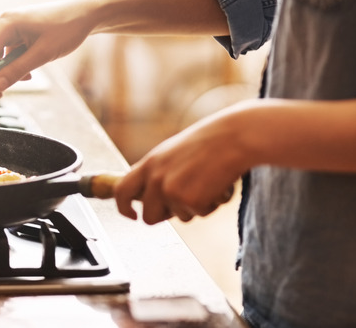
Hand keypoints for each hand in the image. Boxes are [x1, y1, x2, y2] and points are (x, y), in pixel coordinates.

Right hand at [0, 0, 99, 97]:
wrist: (85, 15)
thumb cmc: (67, 29)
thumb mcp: (43, 54)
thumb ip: (17, 70)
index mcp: (6, 23)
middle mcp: (2, 22)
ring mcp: (8, 26)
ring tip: (21, 81)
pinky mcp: (15, 31)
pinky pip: (3, 51)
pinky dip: (9, 65)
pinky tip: (27, 72)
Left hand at [113, 102, 250, 223]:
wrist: (233, 138)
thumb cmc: (208, 143)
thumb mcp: (171, 153)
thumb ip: (157, 173)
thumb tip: (148, 196)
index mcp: (148, 164)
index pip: (122, 191)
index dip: (123, 207)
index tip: (131, 215)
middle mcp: (155, 179)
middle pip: (149, 217)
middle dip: (166, 216)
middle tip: (186, 201)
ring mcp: (171, 191)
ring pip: (179, 218)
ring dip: (194, 207)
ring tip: (207, 182)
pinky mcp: (190, 201)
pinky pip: (200, 215)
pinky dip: (211, 205)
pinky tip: (217, 185)